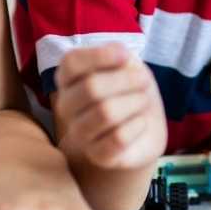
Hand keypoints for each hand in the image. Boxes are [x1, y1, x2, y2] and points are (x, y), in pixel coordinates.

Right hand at [54, 43, 166, 170]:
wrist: (143, 126)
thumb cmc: (130, 89)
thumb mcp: (127, 64)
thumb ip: (119, 55)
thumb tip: (120, 54)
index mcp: (68, 78)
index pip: (71, 62)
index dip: (100, 56)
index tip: (125, 56)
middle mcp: (66, 105)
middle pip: (91, 88)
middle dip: (127, 80)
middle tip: (144, 81)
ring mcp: (79, 132)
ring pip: (106, 113)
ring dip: (135, 102)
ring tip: (142, 101)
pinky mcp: (97, 155)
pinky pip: (118, 138)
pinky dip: (138, 125)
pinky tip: (140, 122)